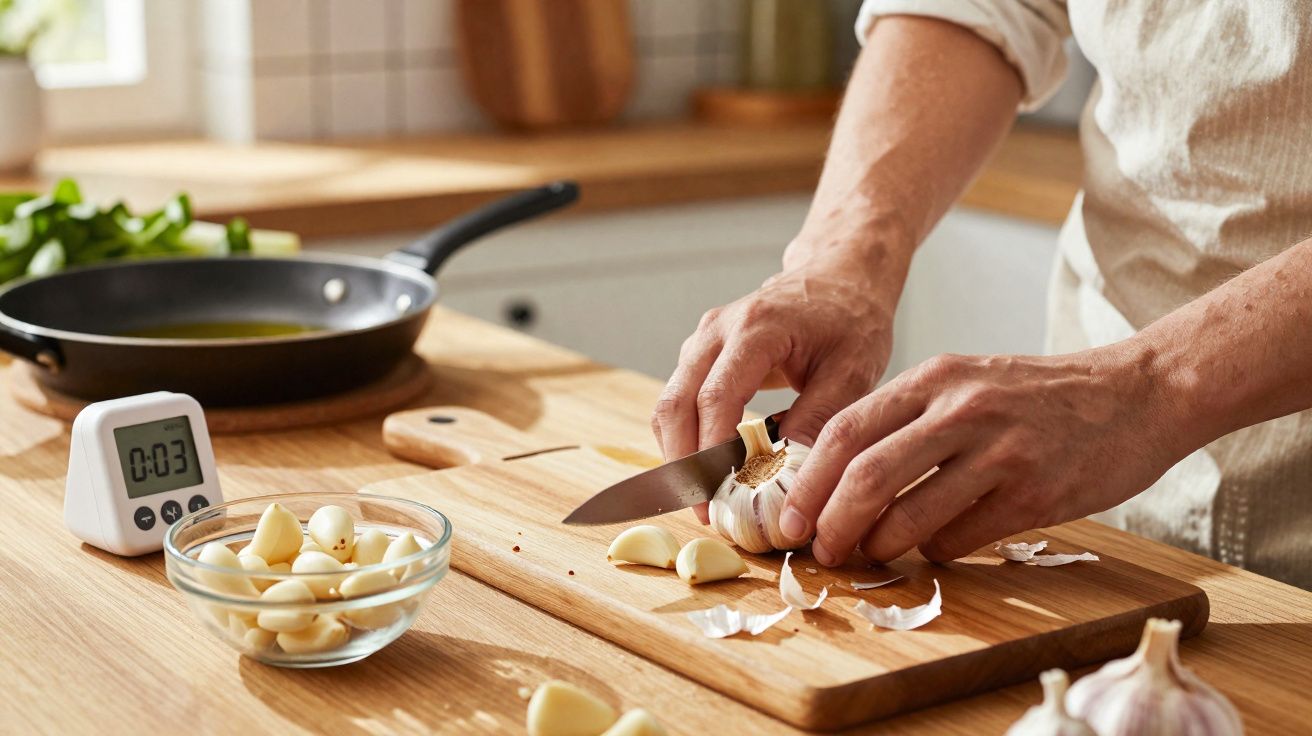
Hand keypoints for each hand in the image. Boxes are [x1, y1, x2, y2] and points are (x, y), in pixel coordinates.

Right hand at [651, 247, 899, 522]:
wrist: (838, 277)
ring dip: (680, 454)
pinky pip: (679, 400)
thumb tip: (790, 479)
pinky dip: (687, 438)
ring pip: (669, 404)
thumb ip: (818, 420)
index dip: (711, 453)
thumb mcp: (852, 371)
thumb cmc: (851, 321)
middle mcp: (716, 330)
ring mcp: (703, 340)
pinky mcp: (701, 353)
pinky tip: (709, 472)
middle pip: (676, 403)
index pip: (715, 397)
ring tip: (705, 500)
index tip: (719, 499)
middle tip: (704, 511)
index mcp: (755, 328)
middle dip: (684, 463)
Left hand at [777, 345, 1192, 564]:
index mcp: (935, 379)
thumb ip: (910, 419)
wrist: (1138, 393)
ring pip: (911, 515)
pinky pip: (961, 537)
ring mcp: (1000, 452)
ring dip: (880, 545)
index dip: (808, 480)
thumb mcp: (967, 382)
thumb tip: (841, 477)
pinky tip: (937, 547)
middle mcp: (962, 410)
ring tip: (871, 553)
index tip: (789, 516)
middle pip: (867, 476)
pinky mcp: (1034, 492)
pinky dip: (936, 551)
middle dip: (831, 523)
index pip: (847, 430)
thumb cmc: (1040, 396)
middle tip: (820, 549)